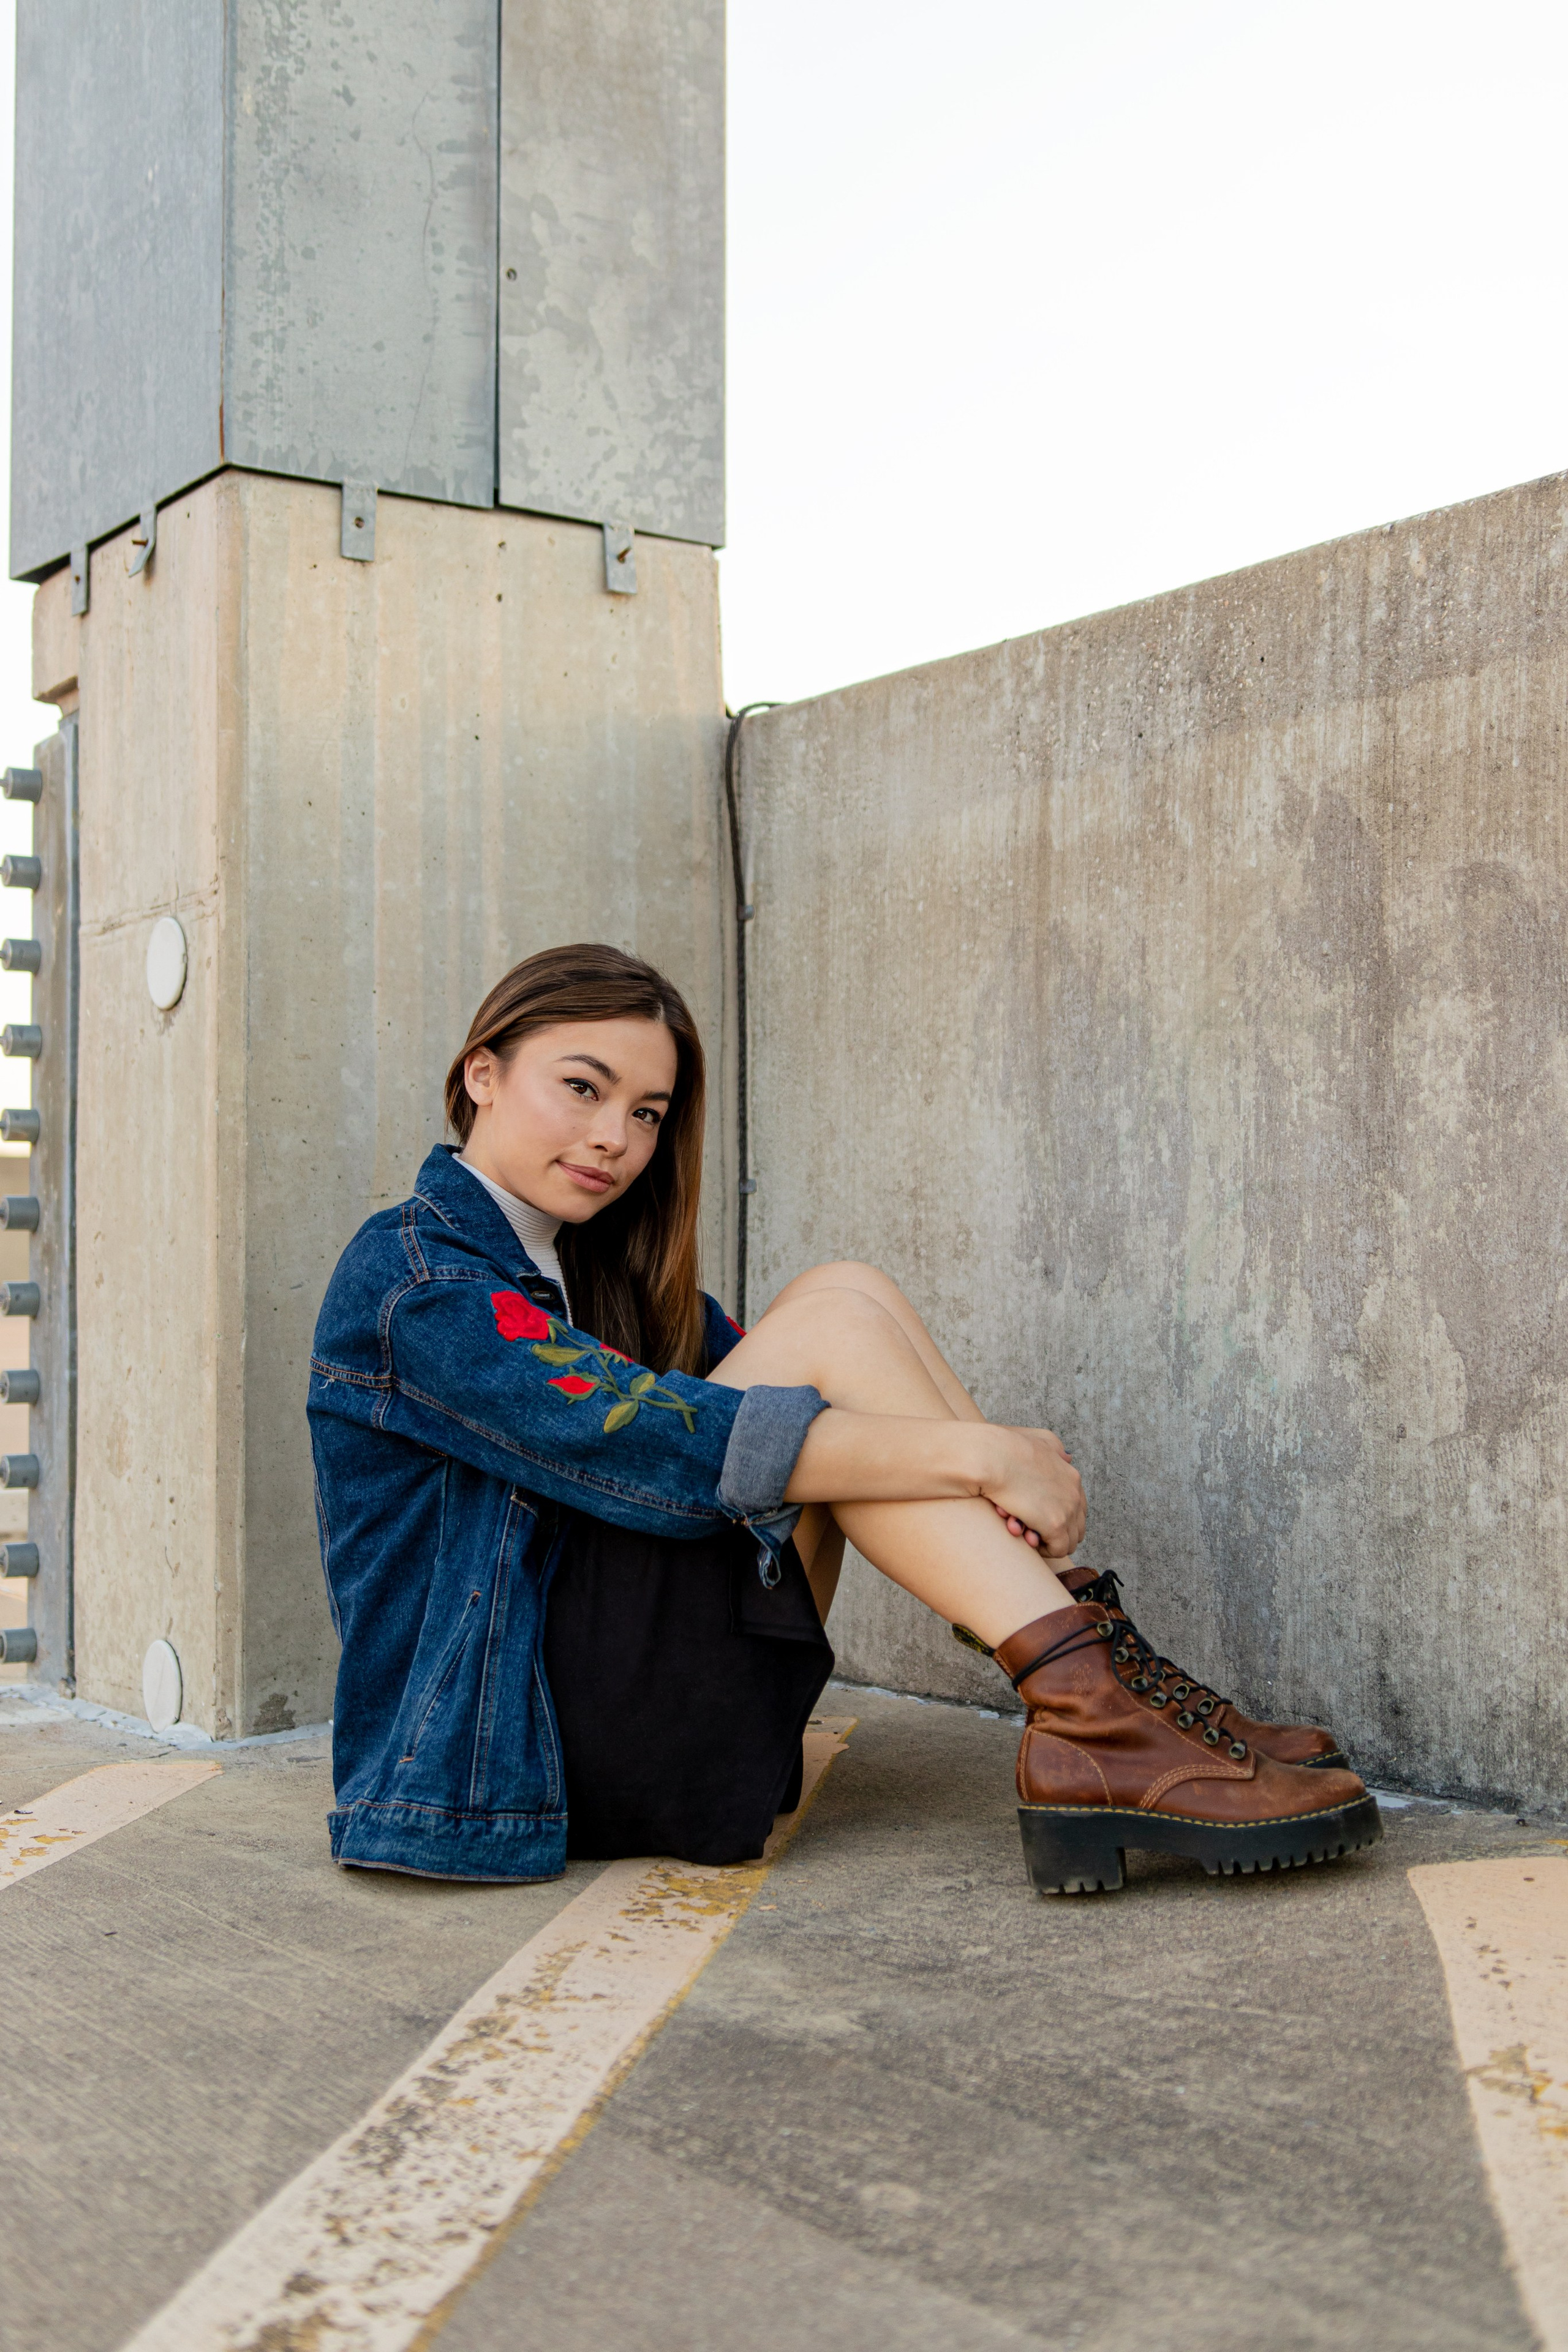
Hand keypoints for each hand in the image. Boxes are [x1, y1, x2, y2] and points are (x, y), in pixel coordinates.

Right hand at [980, 1427, 1084, 1556]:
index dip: (1058, 1515)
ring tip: (1027, 1534)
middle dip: (1056, 1531)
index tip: (1039, 1518)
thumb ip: (1054, 1448)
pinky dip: (1044, 1550)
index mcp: (1070, 1474)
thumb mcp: (1037, 1439)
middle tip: (1032, 1529)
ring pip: (1070, 1541)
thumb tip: (1067, 1456)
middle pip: (1077, 1526)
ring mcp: (1067, 1508)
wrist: (989, 1457)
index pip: (1077, 1506)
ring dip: (1049, 1541)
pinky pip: (1058, 1549)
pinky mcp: (1055, 1524)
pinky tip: (1026, 1539)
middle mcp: (1074, 1492)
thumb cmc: (1003, 1446)